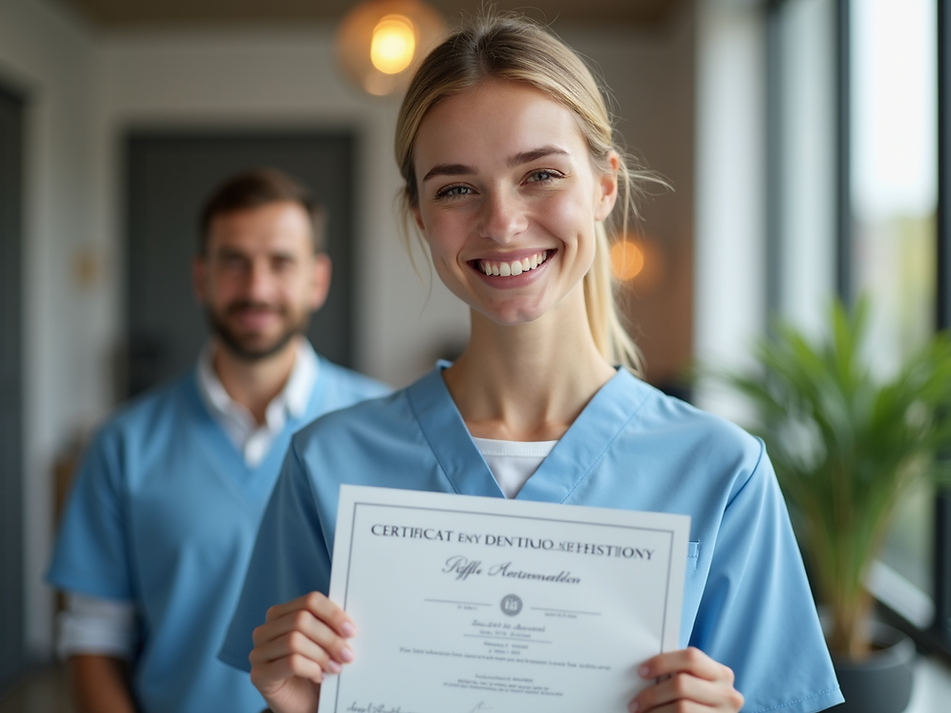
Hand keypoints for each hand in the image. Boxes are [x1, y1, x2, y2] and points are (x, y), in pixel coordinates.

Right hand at [248, 592, 356, 712]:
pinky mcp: (259, 675)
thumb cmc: (315, 671)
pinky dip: (310, 668)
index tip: (350, 631)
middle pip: (301, 619)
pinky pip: (290, 663)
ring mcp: (258, 652)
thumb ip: (330, 628)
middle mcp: (265, 630)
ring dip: (322, 655)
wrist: (303, 704)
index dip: (333, 613)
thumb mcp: (324, 644)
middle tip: (347, 655)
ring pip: (294, 640)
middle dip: (330, 638)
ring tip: (335, 668)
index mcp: (281, 614)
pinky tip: (318, 676)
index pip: (309, 601)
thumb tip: (348, 623)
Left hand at [628, 647, 743, 712]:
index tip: (641, 671)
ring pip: (681, 707)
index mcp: (721, 674)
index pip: (691, 657)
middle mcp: (728, 694)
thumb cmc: (699, 703)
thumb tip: (644, 671)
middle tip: (635, 703)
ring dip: (655, 711)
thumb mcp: (697, 685)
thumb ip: (681, 674)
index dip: (662, 662)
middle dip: (652, 694)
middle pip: (681, 684)